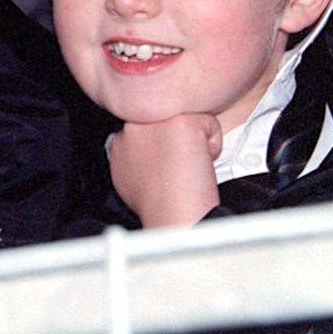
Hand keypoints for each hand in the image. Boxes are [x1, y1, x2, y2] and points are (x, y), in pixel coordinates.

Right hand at [108, 114, 222, 228]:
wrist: (172, 216)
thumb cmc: (157, 206)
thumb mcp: (128, 180)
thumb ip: (131, 157)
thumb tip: (141, 149)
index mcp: (119, 140)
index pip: (149, 128)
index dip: (165, 145)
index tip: (168, 167)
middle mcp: (134, 125)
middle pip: (167, 119)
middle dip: (177, 138)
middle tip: (178, 168)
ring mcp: (157, 120)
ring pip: (188, 118)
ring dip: (195, 141)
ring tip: (187, 168)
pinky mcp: (182, 121)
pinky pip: (209, 124)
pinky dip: (213, 145)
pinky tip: (199, 164)